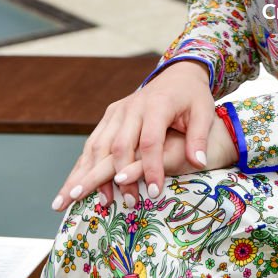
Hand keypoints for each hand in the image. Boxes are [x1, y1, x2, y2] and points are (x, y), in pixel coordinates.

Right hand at [51, 60, 215, 211]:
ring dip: (88, 174)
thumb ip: (199, 138)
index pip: (151, 141)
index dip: (152, 168)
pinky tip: (74, 185)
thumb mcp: (203, 111)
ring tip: (77, 200)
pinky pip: (94, 141)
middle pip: (120, 146)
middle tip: (126, 203)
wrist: (177, 74)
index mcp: (157, 105)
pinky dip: (83, 164)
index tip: (155, 193)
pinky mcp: (110, 115)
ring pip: (99, 144)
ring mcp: (118, 110)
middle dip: (119, 178)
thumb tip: (199, 162)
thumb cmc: (192, 96)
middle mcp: (133, 107)